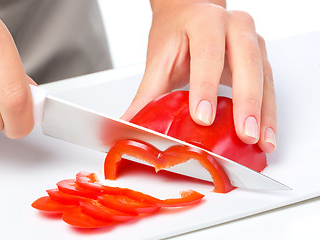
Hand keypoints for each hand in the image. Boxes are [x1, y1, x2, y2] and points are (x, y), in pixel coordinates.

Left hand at [123, 0, 275, 152]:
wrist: (190, 14)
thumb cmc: (176, 34)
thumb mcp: (160, 60)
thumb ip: (147, 95)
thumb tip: (130, 125)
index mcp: (205, 22)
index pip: (207, 55)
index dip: (205, 87)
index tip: (202, 118)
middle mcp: (234, 26)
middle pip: (246, 64)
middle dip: (246, 103)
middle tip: (243, 134)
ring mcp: (252, 40)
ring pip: (264, 77)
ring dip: (264, 113)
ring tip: (261, 143)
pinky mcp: (261, 57)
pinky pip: (270, 86)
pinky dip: (268, 113)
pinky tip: (265, 135)